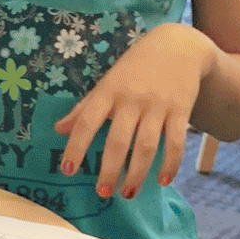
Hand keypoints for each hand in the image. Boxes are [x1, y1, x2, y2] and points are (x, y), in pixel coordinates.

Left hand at [52, 24, 215, 198]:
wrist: (177, 46)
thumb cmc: (134, 68)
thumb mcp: (107, 82)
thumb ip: (85, 107)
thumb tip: (59, 129)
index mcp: (108, 91)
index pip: (87, 121)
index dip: (76, 146)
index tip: (67, 170)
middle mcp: (132, 99)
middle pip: (118, 140)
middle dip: (109, 169)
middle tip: (102, 193)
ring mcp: (157, 105)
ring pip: (147, 146)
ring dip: (137, 173)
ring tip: (128, 193)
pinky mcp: (180, 110)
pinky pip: (176, 142)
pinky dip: (170, 164)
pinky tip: (162, 180)